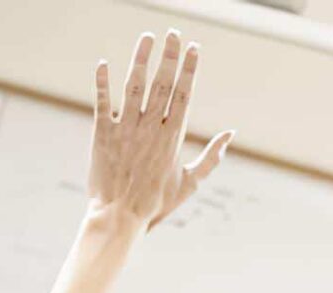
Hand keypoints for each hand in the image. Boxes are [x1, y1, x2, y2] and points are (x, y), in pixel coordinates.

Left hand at [89, 31, 233, 227]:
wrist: (118, 218)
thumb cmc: (155, 204)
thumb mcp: (190, 183)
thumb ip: (212, 157)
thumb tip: (231, 134)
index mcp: (172, 136)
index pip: (183, 93)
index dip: (188, 69)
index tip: (193, 47)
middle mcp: (150, 128)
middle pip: (161, 83)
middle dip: (169, 56)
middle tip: (173, 34)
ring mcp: (125, 130)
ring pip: (134, 87)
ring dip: (140, 60)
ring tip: (146, 38)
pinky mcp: (102, 136)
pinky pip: (102, 104)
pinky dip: (102, 84)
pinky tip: (103, 64)